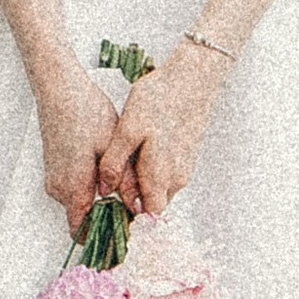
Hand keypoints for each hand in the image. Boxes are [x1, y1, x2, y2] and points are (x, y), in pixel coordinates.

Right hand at [36, 57, 124, 238]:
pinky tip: (110, 170)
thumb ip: (125, 181)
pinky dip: (92, 187)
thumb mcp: (113, 147)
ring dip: (101, 200)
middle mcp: (59, 189)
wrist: (60, 90)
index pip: (82, 232)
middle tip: (135, 209)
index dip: (103, 238)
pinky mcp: (55, 168)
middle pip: (83, 218)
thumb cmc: (85, 113)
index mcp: (73, 188)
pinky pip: (74, 188)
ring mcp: (54, 178)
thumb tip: (138, 207)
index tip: (125, 237)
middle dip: (107, 217)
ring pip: (80, 202)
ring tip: (127, 186)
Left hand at [99, 43, 227, 220]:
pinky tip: (139, 152)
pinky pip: (167, 176)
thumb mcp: (128, 128)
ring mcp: (184, 167)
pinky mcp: (187, 155)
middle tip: (109, 188)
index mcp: (161, 176)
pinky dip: (151, 173)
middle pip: (152, 205)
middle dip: (133, 202)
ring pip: (159, 190)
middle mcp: (176, 178)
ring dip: (141, 186)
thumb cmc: (161, 99)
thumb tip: (103, 191)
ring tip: (121, 166)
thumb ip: (115, 163)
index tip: (111, 217)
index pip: (148, 218)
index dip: (130, 221)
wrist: (194, 76)